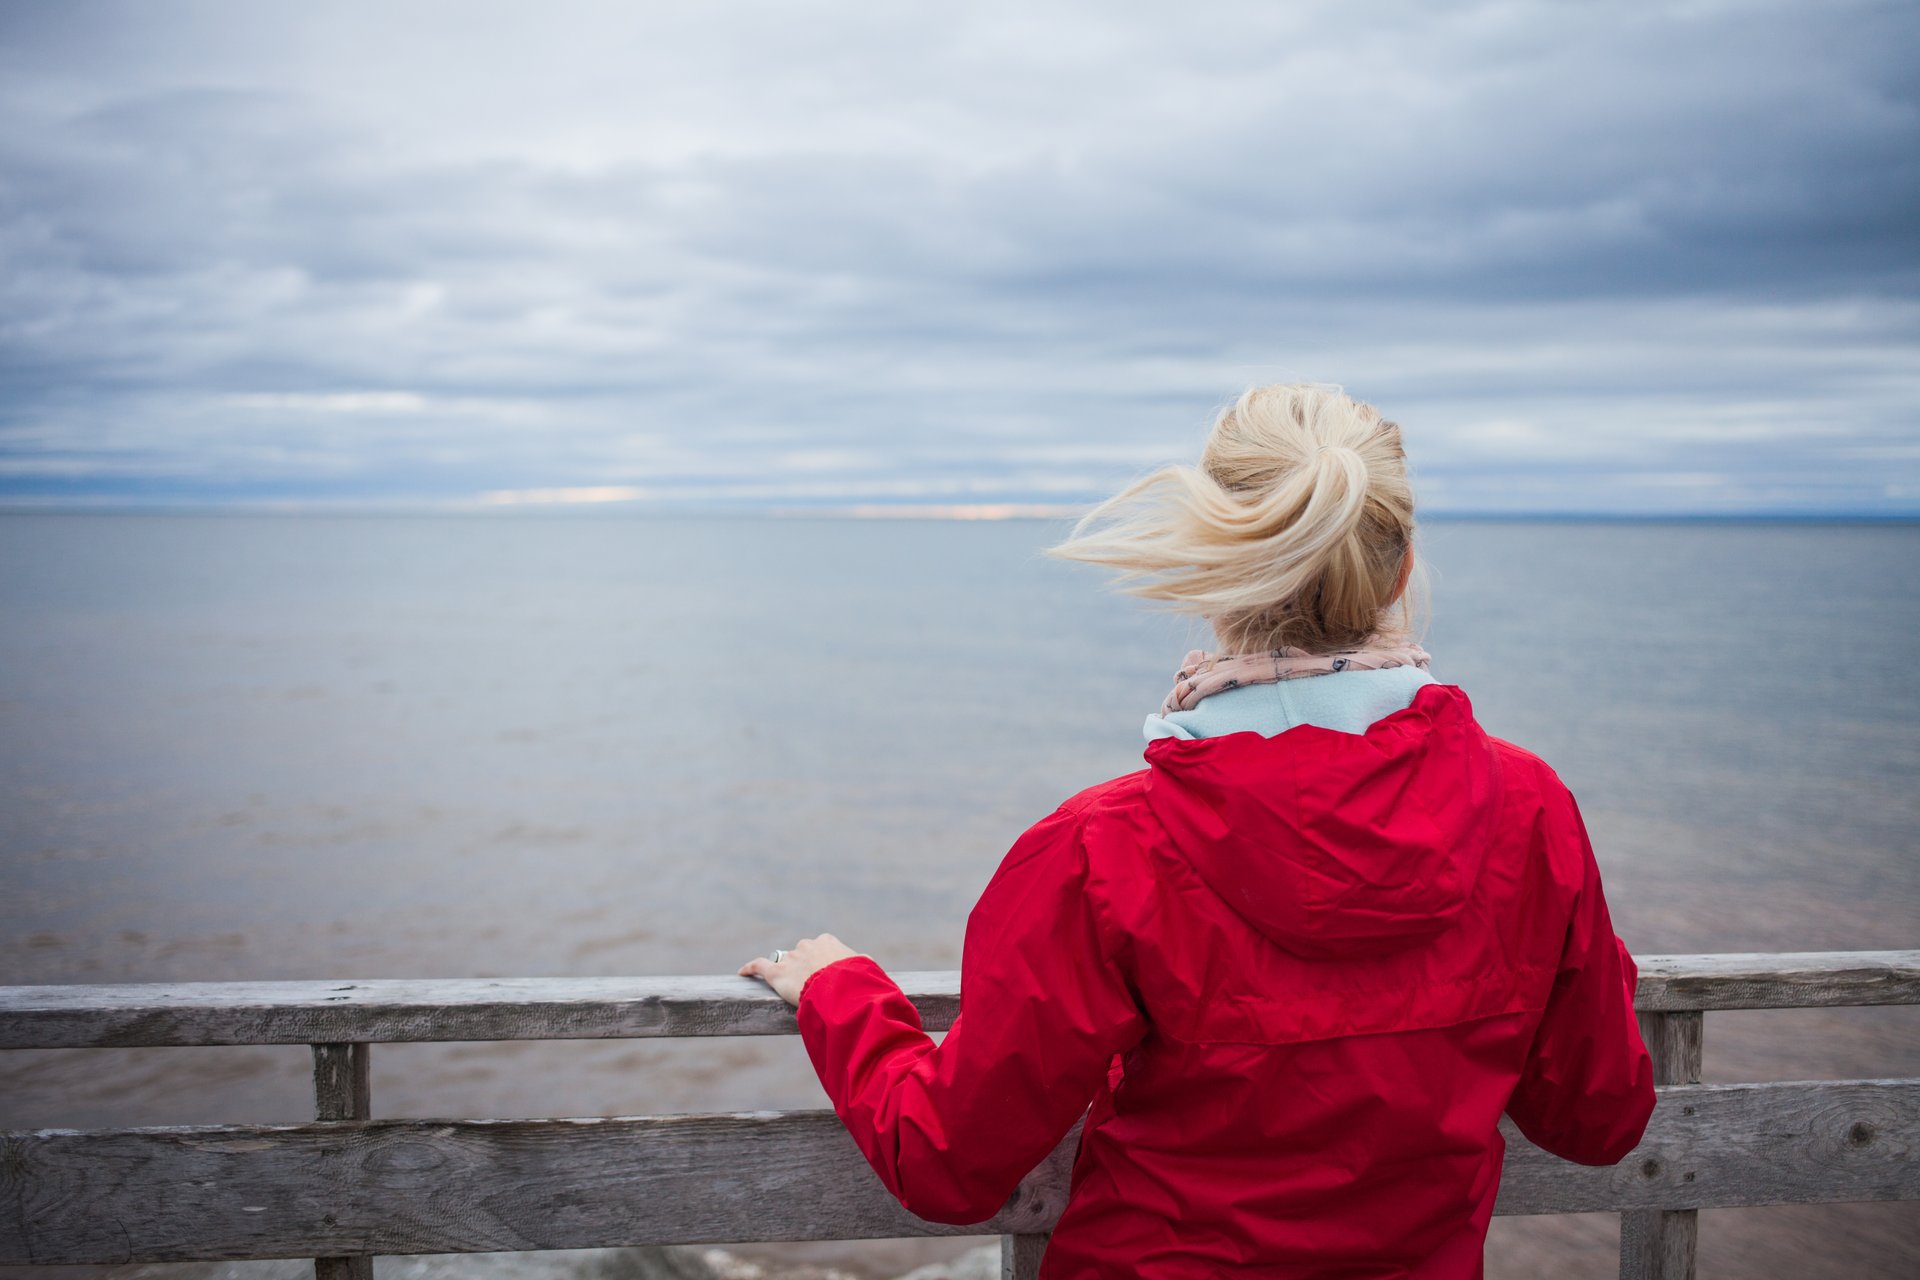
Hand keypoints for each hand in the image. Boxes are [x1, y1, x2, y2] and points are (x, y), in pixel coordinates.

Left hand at [739, 933, 860, 1006]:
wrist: (839, 989)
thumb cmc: (855, 979)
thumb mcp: (866, 967)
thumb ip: (861, 962)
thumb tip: (865, 964)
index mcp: (827, 942)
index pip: (821, 948)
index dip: (823, 962)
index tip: (827, 974)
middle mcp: (807, 946)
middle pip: (801, 954)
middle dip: (804, 966)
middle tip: (811, 985)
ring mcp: (790, 958)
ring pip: (784, 962)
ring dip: (786, 972)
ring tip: (789, 987)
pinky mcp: (776, 973)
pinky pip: (759, 966)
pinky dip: (750, 968)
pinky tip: (742, 972)